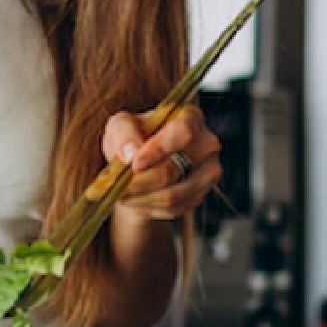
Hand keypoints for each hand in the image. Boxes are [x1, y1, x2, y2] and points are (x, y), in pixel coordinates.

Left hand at [101, 104, 220, 222]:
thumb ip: (123, 133)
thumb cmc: (133, 138)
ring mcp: (208, 172)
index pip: (184, 132)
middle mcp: (207, 144)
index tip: (135, 164)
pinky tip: (137, 199)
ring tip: (122, 194)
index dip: (159, 149)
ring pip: (173, 195)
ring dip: (141, 198)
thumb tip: (131, 153)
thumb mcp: (120, 126)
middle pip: (174, 170)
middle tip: (117, 185)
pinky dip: (150, 207)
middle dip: (140, 181)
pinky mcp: (201, 195)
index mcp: (190, 117)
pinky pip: (174, 209)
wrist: (141, 164)